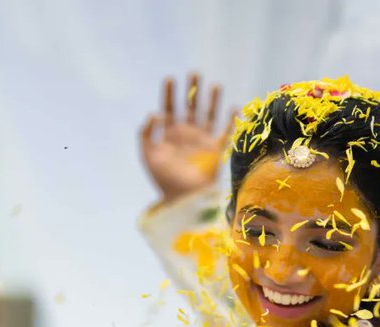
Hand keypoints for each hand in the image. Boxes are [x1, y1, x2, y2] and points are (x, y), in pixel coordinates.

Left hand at [140, 73, 232, 205]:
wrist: (182, 199)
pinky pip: (226, 133)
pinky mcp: (216, 151)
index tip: (170, 78)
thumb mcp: (148, 156)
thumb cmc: (163, 180)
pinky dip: (231, 121)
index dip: (169, 94)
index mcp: (170, 135)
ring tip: (214, 84)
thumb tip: (154, 113)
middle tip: (194, 73)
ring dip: (211, 100)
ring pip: (208, 115)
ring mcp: (202, 142)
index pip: (169, 109)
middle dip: (192, 90)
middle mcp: (187, 135)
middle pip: (190, 107)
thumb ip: (146, 135)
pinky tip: (234, 107)